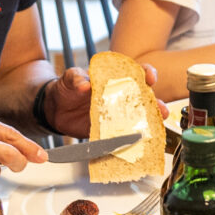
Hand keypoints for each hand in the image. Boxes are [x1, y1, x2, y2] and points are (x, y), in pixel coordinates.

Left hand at [43, 61, 159, 137]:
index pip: (135, 72)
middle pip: (143, 97)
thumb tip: (84, 84)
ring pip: (138, 116)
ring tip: (155, 126)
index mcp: (113, 78)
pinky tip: (137, 142)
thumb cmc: (65, 88)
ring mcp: (116, 114)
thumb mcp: (69, 78)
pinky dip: (131, 139)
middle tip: (161, 108)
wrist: (53, 110)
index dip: (146, 72)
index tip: (149, 76)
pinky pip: (123, 134)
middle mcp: (119, 96)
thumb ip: (76, 78)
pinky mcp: (109, 130)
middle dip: (156, 102)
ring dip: (149, 122)